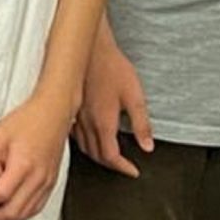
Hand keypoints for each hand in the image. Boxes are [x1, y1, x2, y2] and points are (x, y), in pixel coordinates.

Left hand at [0, 94, 72, 219]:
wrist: (54, 113)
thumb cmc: (27, 120)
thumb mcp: (0, 133)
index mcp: (24, 165)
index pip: (1, 194)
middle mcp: (38, 177)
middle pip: (14, 211)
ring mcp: (47, 182)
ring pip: (26, 213)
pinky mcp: (50, 183)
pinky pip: (35, 207)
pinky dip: (19, 216)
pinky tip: (6, 216)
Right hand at [77, 30, 151, 177]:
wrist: (90, 48)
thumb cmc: (112, 67)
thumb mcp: (135, 96)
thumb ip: (142, 124)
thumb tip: (147, 145)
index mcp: (104, 123)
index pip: (111, 156)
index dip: (123, 168)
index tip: (132, 171)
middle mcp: (87, 123)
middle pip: (96, 155)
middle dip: (111, 164)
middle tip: (123, 166)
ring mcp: (76, 116)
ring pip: (83, 147)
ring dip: (96, 156)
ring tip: (108, 156)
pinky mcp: (71, 107)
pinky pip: (74, 134)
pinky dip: (83, 143)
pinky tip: (88, 138)